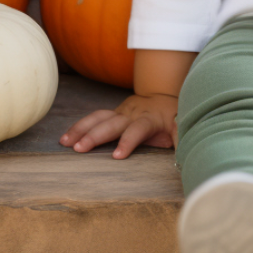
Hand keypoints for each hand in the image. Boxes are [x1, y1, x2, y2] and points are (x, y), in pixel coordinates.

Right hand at [60, 92, 178, 157]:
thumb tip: (187, 151)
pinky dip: (79, 126)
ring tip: (65, 143)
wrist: (164, 96)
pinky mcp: (112, 113)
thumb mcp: (181, 128)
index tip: (117, 156)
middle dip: (95, 136)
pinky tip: (65, 138)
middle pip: (112, 124)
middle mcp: (132, 114)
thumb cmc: (172, 118)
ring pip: (98, 118)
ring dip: (81, 129)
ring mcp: (120, 112)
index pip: (137, 131)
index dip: (128, 142)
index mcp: (149, 119)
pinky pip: (94, 118)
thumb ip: (182, 138)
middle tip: (80, 149)